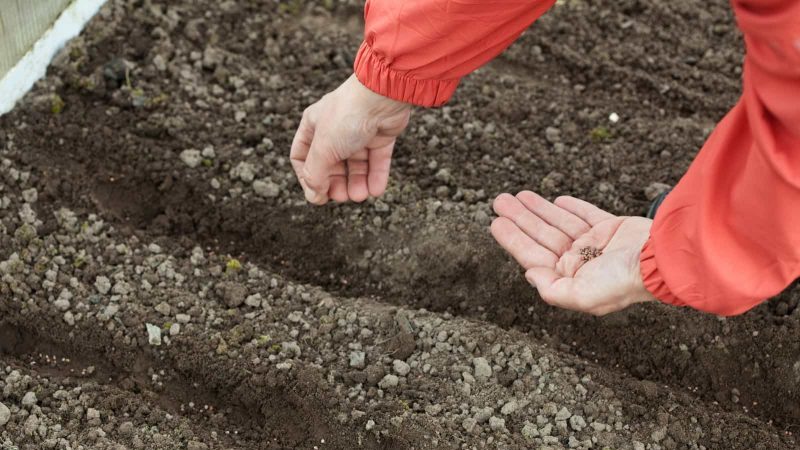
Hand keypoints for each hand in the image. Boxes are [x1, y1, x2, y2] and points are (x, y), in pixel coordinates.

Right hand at [290, 75, 411, 204]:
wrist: (382, 96)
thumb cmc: (347, 116)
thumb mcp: (323, 149)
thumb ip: (315, 175)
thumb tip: (314, 196)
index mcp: (313, 126)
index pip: (303, 157)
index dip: (308, 178)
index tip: (317, 194)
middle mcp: (334, 129)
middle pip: (331, 165)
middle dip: (336, 184)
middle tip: (342, 197)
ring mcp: (358, 133)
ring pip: (355, 166)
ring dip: (357, 184)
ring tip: (361, 196)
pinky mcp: (380, 136)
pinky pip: (376, 161)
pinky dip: (376, 177)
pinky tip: (376, 190)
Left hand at [491, 191, 655, 315]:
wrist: (661, 259)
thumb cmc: (622, 281)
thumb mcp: (582, 296)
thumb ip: (552, 289)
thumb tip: (529, 274)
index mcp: (570, 279)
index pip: (533, 256)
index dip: (513, 239)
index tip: (496, 223)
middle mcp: (581, 262)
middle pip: (542, 236)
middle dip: (520, 219)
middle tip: (499, 201)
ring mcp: (597, 244)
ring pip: (559, 223)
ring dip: (538, 209)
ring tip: (518, 195)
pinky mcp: (613, 228)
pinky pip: (586, 215)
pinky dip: (571, 207)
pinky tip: (556, 200)